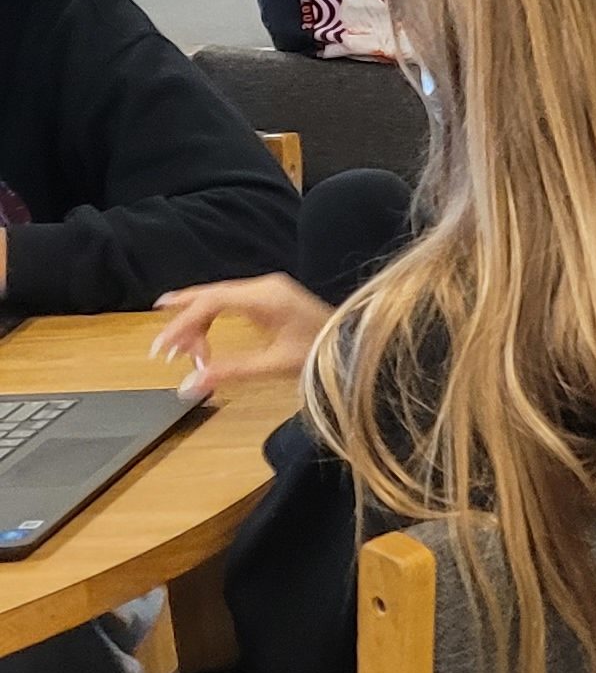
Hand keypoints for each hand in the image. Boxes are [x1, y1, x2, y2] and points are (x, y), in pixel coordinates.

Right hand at [150, 275, 334, 393]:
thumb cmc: (324, 355)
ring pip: (218, 298)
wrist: (357, 347)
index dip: (182, 325)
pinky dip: (210, 316)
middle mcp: (265, 286)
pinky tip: (197, 328)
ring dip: (196, 322)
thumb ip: (230, 372)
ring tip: (177, 348)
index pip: (210, 303)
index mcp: (266, 296)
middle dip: (183, 322)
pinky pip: (230, 301)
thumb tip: (189, 386)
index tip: (163, 350)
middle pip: (210, 297)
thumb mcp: (274, 366)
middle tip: (162, 351)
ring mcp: (269, 290)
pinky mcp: (271, 299)